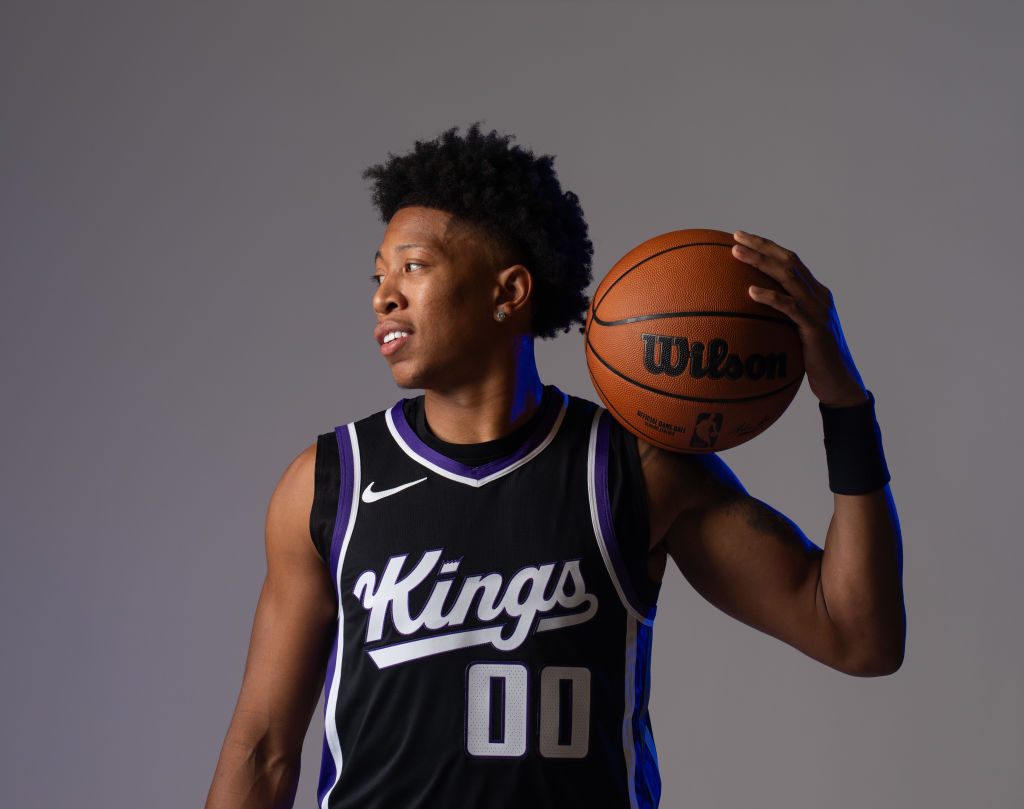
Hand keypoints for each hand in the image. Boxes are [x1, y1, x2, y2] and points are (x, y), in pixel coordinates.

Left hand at [731, 230, 867, 407]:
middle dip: (762, 246)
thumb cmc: (813, 363)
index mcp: (815, 294)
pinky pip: (790, 308)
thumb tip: (748, 316)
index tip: (742, 237)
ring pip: (788, 277)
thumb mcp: (795, 336)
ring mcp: (819, 310)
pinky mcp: (815, 328)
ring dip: (761, 262)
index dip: (767, 247)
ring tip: (736, 254)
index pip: (790, 262)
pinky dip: (770, 296)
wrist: (839, 384)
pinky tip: (750, 291)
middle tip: (735, 237)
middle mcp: (819, 296)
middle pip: (789, 262)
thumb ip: (780, 320)